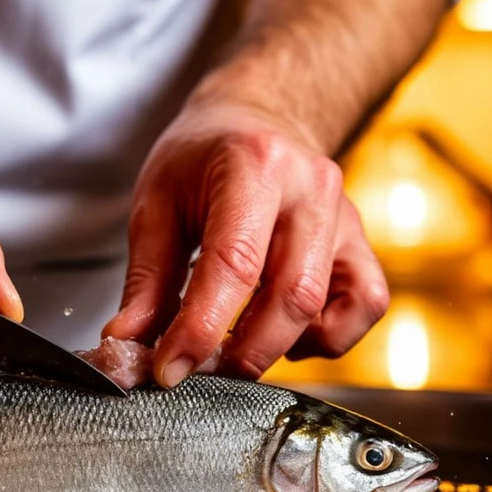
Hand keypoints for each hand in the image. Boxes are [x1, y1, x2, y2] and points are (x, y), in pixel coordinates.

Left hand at [103, 94, 388, 386]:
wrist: (257, 120)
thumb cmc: (201, 159)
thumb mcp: (156, 203)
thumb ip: (146, 280)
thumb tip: (127, 346)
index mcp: (254, 166)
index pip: (233, 264)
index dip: (200, 329)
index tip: (168, 369)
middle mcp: (311, 189)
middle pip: (290, 296)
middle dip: (239, 353)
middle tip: (196, 371)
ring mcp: (345, 216)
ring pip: (328, 308)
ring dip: (275, 348)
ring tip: (232, 349)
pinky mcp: (361, 242)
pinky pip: (365, 304)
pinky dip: (328, 336)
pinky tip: (284, 333)